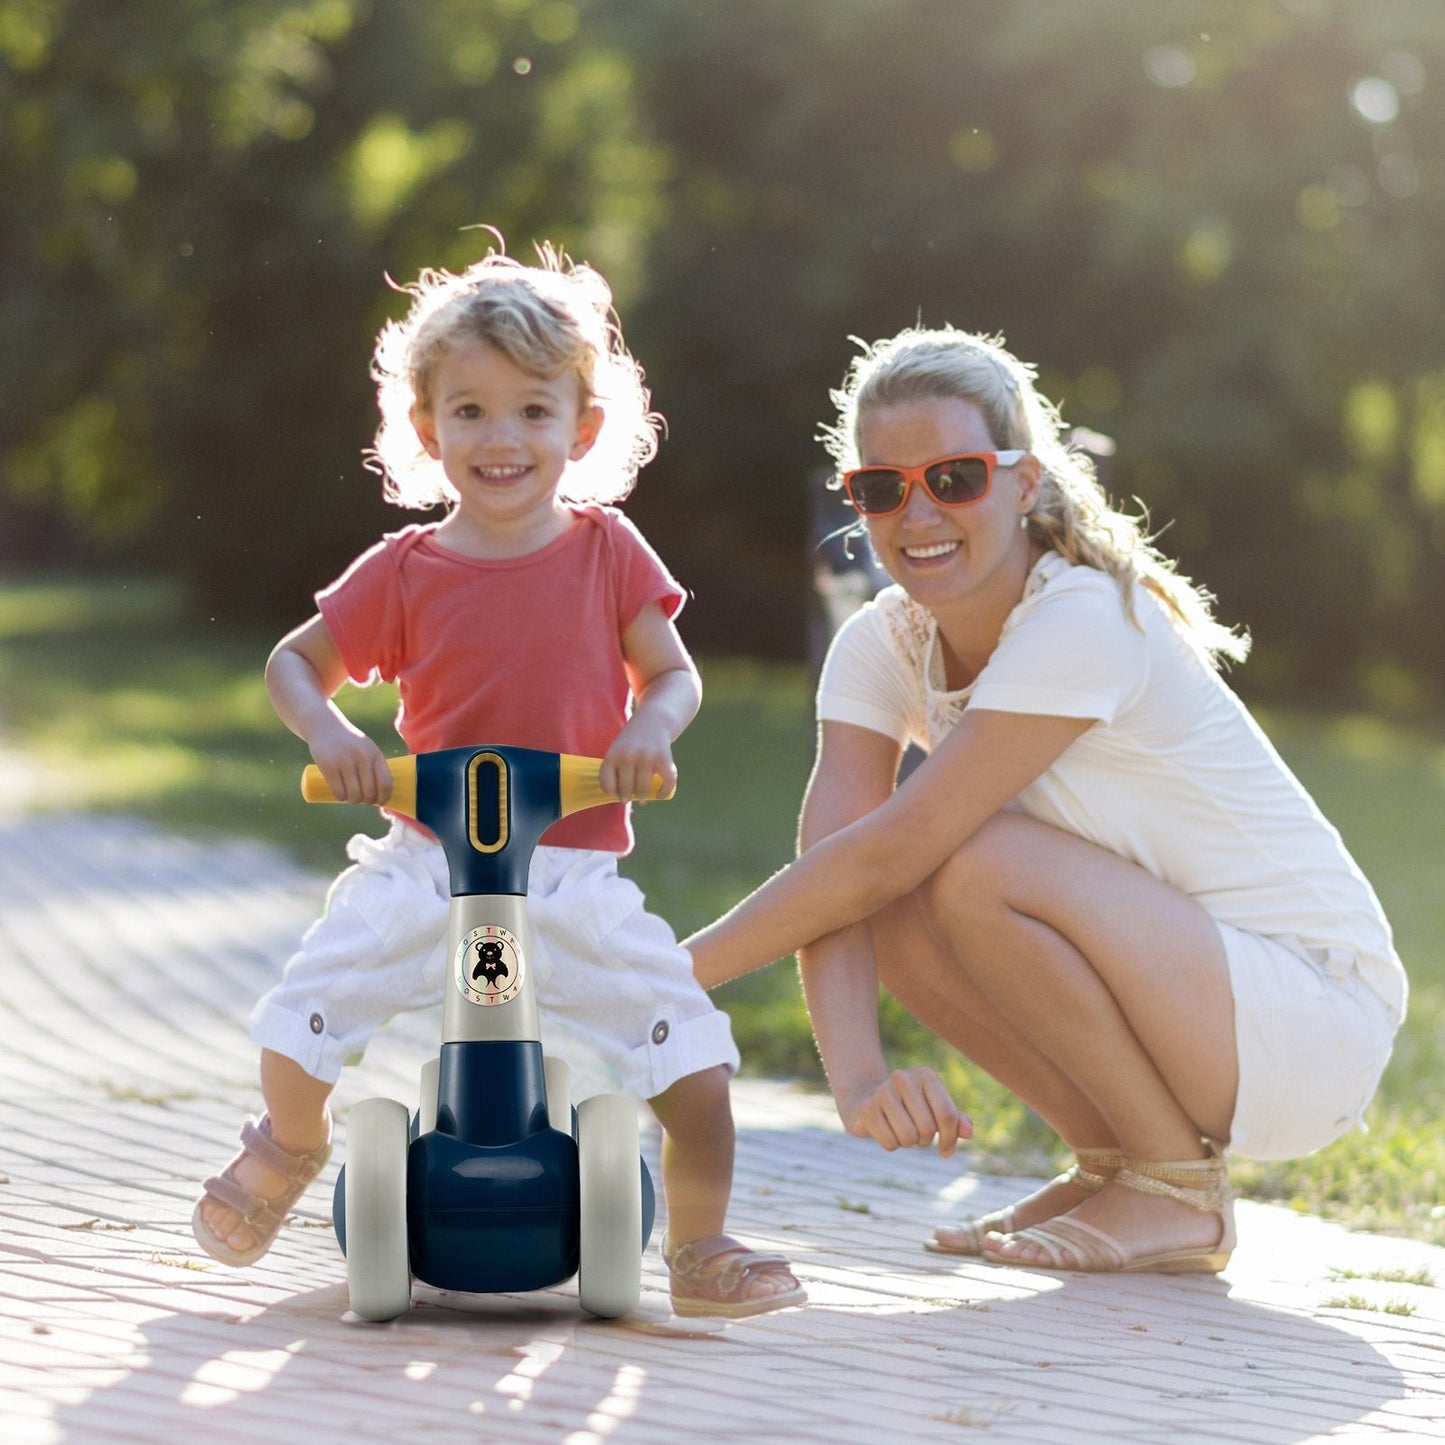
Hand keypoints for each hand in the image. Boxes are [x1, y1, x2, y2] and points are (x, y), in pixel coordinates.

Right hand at [308, 722, 392, 804]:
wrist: (326, 726)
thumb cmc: (350, 743)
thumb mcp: (367, 749)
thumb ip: (375, 767)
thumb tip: (383, 793)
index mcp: (375, 754)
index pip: (385, 783)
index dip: (384, 797)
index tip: (379, 801)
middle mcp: (362, 757)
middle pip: (369, 792)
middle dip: (366, 800)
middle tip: (361, 799)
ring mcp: (345, 761)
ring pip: (353, 794)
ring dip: (353, 800)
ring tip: (350, 797)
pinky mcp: (329, 765)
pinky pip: (338, 791)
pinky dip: (340, 797)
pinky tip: (340, 795)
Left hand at [599, 715, 675, 801]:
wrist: (653, 720)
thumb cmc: (632, 741)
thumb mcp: (617, 751)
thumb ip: (617, 772)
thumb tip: (625, 800)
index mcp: (613, 755)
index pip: (607, 784)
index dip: (611, 792)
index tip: (616, 792)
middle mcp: (628, 756)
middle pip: (625, 790)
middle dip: (627, 796)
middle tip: (629, 795)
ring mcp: (646, 758)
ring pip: (643, 790)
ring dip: (643, 796)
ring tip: (642, 793)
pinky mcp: (663, 759)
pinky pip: (664, 784)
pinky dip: (663, 793)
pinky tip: (660, 794)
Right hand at [836, 1067, 971, 1158]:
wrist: (863, 1097)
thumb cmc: (908, 1106)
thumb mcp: (933, 1109)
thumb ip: (955, 1119)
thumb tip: (969, 1132)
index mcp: (925, 1074)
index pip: (947, 1115)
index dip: (950, 1139)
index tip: (946, 1150)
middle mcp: (903, 1077)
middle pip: (928, 1128)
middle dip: (925, 1140)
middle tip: (916, 1133)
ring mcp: (882, 1091)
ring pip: (909, 1137)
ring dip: (908, 1143)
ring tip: (901, 1130)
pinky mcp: (867, 1108)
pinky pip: (890, 1143)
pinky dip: (891, 1145)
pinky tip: (884, 1130)